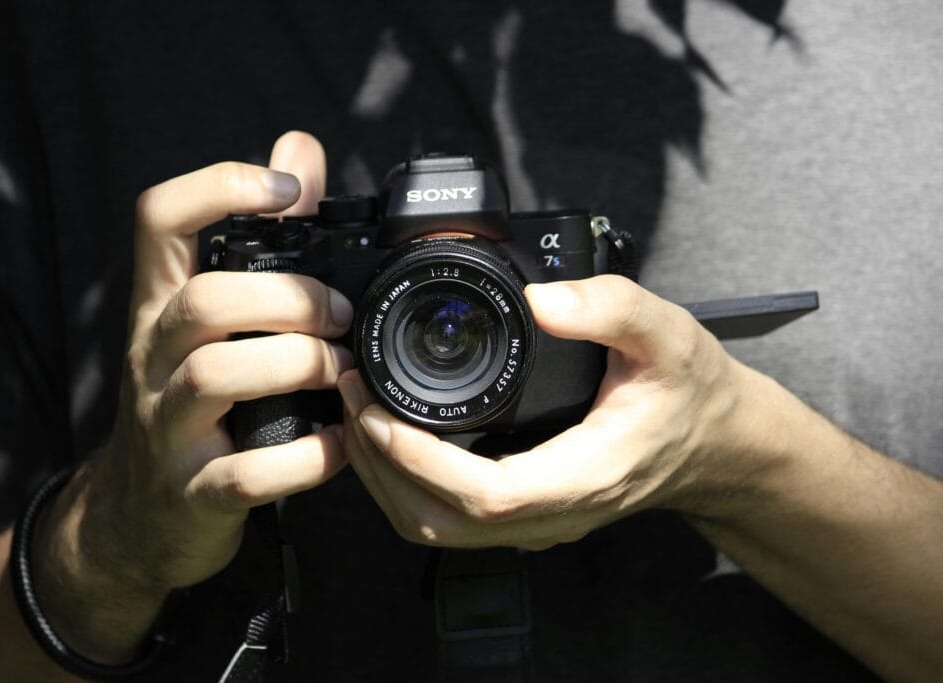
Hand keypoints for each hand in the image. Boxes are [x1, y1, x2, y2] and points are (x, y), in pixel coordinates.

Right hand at [33, 132, 352, 660]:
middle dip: (286, 298)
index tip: (286, 189)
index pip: (159, 220)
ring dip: (298, 364)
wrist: (139, 517)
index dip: (218, 187)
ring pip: (215, 375)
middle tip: (341, 314)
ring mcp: (167, 428)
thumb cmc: (191, 403)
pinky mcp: (194, 491)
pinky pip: (249, 473)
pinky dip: (307, 457)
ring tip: (342, 371)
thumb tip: (297, 149)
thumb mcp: (210, 322)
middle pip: (203, 301)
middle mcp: (153, 359)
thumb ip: (262, 236)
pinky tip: (340, 443)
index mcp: (161, 308)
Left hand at [337, 274, 749, 550]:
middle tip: (352, 396)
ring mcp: (537, 522)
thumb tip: (544, 298)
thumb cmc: (691, 395)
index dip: (420, 462)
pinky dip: (406, 482)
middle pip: (441, 523)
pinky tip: (392, 436)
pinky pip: (449, 518)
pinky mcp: (526, 515)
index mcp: (583, 476)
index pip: (486, 497)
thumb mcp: (668, 335)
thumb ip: (612, 308)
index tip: (378, 411)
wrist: (715, 443)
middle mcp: (553, 513)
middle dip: (380, 467)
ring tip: (359, 411)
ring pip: (436, 528)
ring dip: (385, 479)